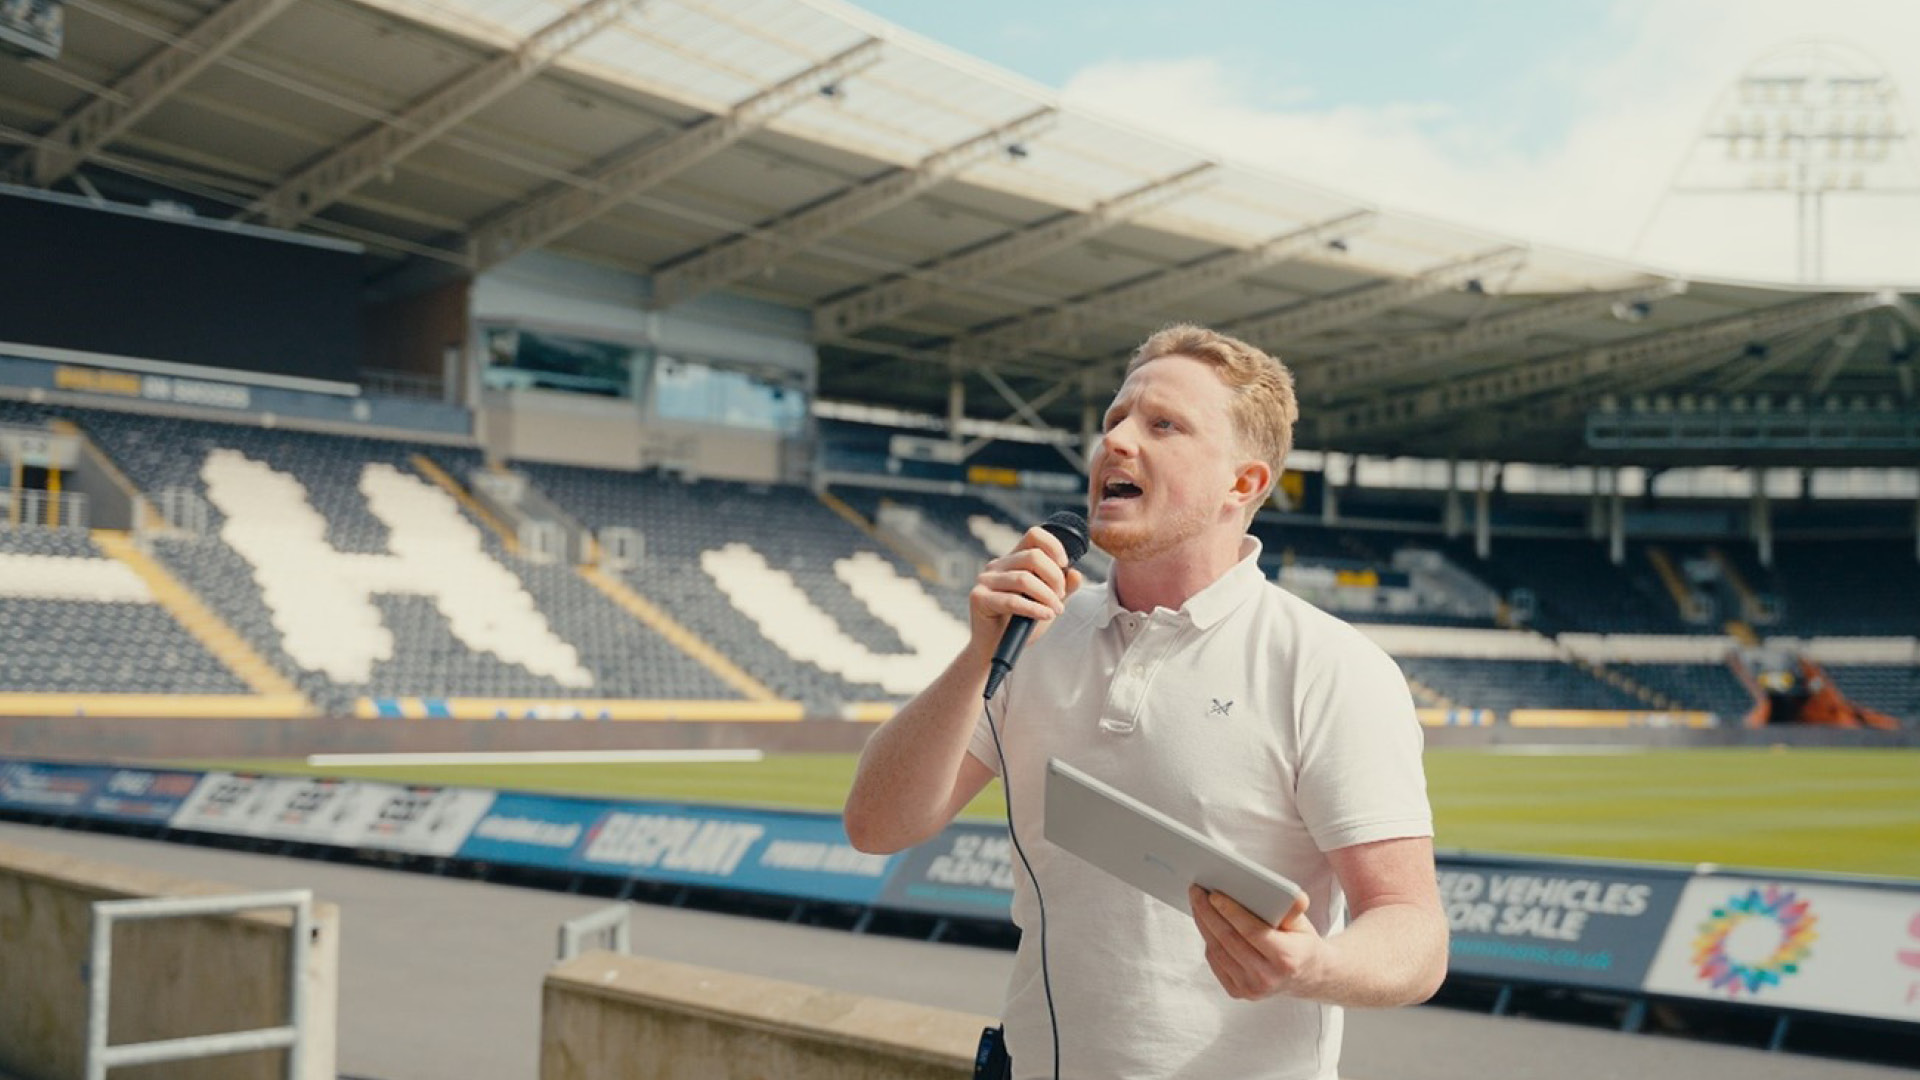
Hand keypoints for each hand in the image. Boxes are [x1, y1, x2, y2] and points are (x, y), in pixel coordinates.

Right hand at [966, 525, 1083, 648]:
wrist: (998, 649)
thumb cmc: (1022, 624)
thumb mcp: (1048, 603)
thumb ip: (1063, 589)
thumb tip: (1075, 573)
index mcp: (1013, 559)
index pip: (1034, 536)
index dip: (1053, 545)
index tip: (1065, 564)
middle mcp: (997, 565)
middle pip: (1033, 556)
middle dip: (1054, 577)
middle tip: (1061, 596)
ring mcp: (986, 580)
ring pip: (1024, 578)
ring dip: (1047, 595)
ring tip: (1055, 609)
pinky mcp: (979, 598)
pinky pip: (1012, 600)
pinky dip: (1034, 608)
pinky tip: (1046, 615)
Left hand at [1189, 885, 1322, 1000]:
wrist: (1306, 977)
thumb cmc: (1301, 945)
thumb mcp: (1303, 925)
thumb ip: (1294, 910)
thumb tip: (1293, 895)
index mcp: (1286, 959)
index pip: (1251, 931)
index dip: (1230, 911)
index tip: (1213, 894)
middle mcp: (1267, 977)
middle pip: (1228, 939)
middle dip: (1208, 912)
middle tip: (1196, 891)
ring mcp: (1250, 988)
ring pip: (1217, 951)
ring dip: (1203, 924)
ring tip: (1197, 903)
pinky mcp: (1238, 992)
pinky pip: (1215, 962)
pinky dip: (1208, 940)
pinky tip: (1205, 923)